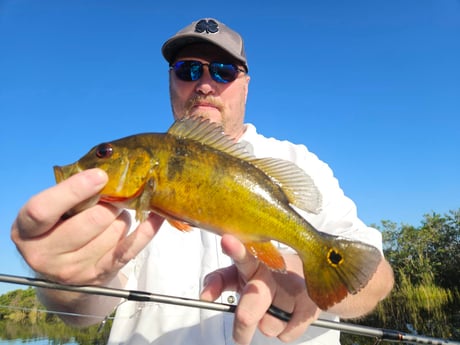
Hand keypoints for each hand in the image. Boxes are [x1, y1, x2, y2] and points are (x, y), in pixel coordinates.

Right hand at [11, 168, 161, 285]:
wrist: (63, 276)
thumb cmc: (58, 230)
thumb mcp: (52, 213)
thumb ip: (69, 194)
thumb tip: (109, 172)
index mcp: (27, 231)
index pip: (44, 209)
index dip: (74, 190)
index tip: (100, 176)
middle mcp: (45, 255)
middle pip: (92, 220)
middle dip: (109, 204)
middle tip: (112, 198)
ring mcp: (73, 269)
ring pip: (114, 231)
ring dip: (121, 218)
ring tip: (113, 218)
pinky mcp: (99, 275)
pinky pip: (129, 249)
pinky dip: (146, 231)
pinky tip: (156, 217)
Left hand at [201, 234, 320, 344]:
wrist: (308, 276)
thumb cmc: (266, 275)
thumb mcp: (240, 273)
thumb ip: (219, 281)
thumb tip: (205, 296)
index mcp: (255, 262)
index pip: (244, 256)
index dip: (236, 250)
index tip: (227, 241)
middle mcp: (275, 273)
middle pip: (252, 307)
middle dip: (244, 322)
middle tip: (241, 331)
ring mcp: (294, 289)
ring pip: (269, 326)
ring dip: (267, 324)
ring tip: (274, 307)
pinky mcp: (310, 306)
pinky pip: (287, 334)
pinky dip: (284, 330)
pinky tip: (289, 313)